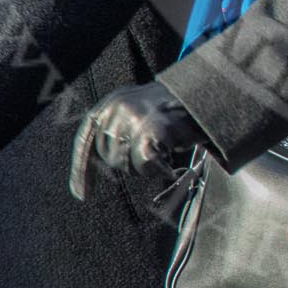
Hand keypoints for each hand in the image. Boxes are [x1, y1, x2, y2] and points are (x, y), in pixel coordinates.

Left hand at [68, 80, 200, 200]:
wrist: (206, 92)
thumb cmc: (171, 108)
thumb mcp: (136, 110)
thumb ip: (116, 130)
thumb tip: (93, 167)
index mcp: (111, 102)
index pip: (86, 139)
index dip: (82, 170)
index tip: (82, 195)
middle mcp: (117, 108)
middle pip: (110, 158)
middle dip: (130, 163)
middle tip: (154, 148)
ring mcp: (133, 118)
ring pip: (129, 165)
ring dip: (147, 166)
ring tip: (165, 146)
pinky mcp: (151, 130)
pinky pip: (147, 164)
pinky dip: (158, 167)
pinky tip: (169, 159)